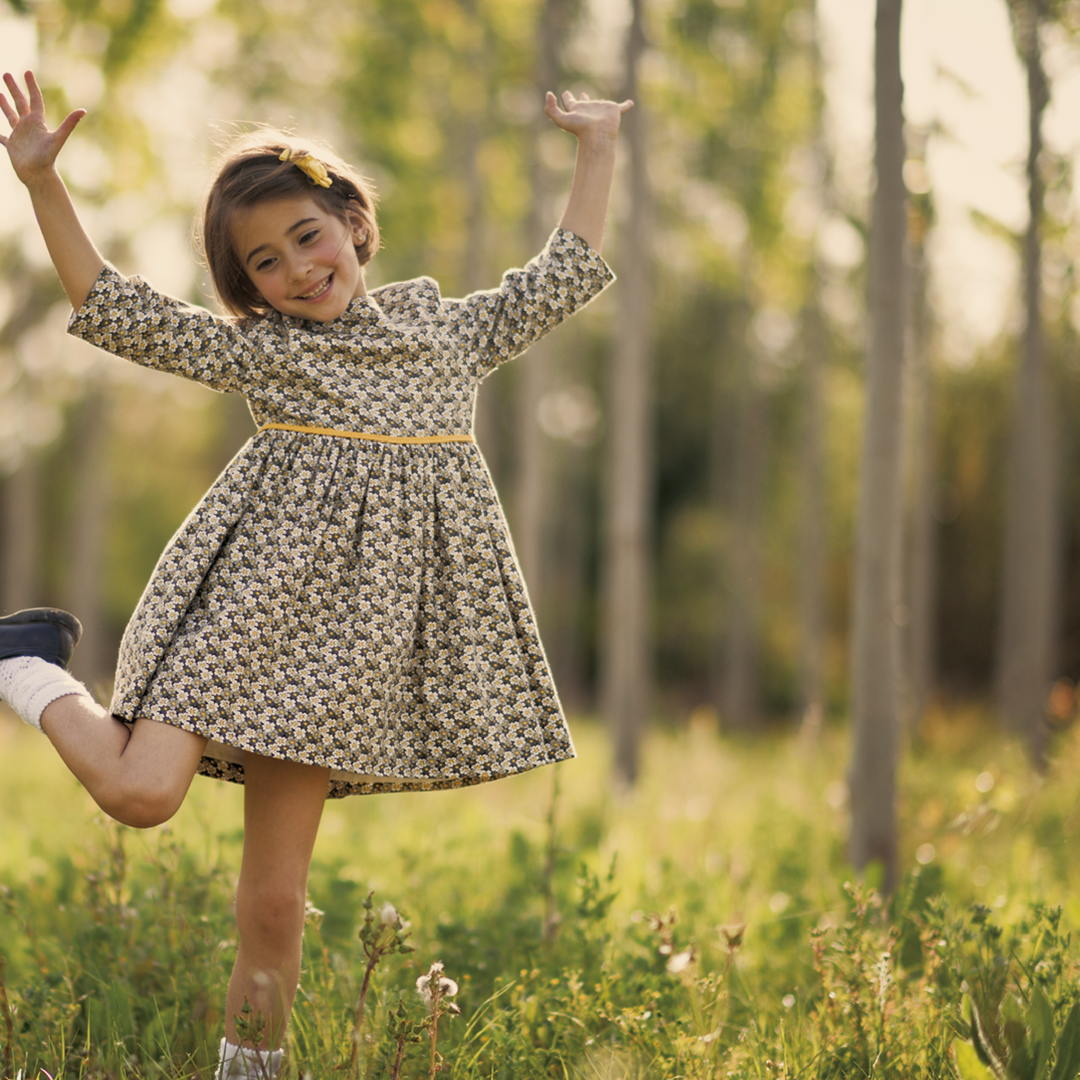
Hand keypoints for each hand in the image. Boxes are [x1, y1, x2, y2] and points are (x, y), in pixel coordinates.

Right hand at [0, 70, 85, 187]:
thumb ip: (69, 124)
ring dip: (4, 105)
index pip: (34, 99)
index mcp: (38, 122)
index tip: (27, 72)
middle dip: (14, 89)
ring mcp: (20, 136)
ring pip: (10, 116)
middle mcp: (29, 127)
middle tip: (6, 74)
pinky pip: (2, 138)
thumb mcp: (58, 138)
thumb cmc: (48, 158)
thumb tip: (83, 110)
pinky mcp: (12, 146)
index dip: (31, 85)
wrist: (39, 176)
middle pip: (20, 103)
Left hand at [544, 90, 632, 141]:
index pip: (569, 102)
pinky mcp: (614, 112)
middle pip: (584, 102)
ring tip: (601, 100)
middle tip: (581, 94)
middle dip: (582, 98)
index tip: (564, 93)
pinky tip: (630, 103)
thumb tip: (549, 94)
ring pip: (601, 104)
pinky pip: (622, 107)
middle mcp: (588, 110)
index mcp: (576, 110)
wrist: (597, 135)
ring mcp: (601, 111)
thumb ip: (551, 109)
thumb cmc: (580, 129)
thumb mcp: (560, 119)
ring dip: (601, 102)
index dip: (566, 97)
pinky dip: (626, 105)